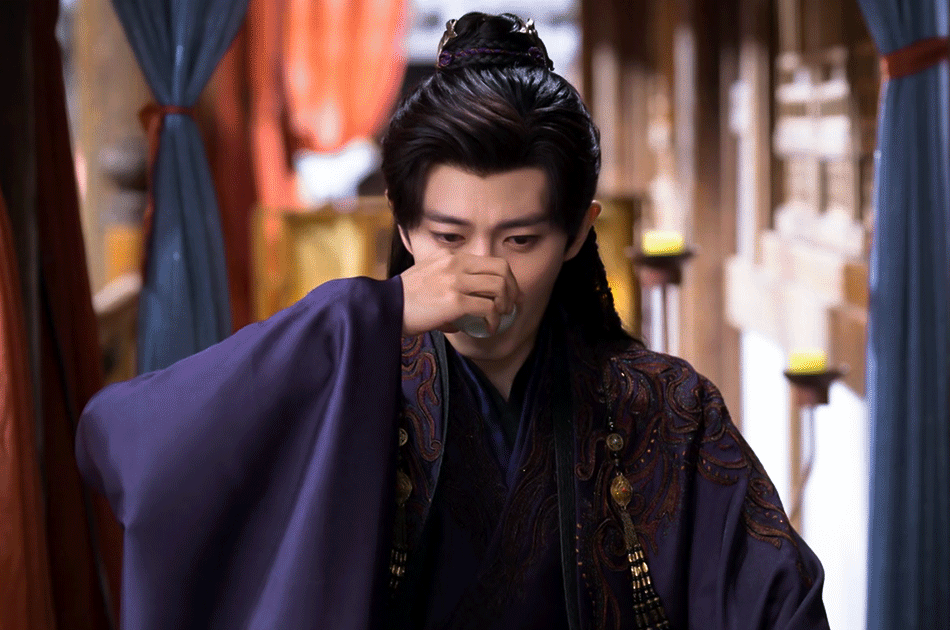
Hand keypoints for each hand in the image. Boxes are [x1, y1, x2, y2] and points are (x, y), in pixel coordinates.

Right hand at [400, 253, 518, 335]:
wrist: (385, 308)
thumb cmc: (404, 299)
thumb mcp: (426, 277)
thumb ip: (447, 283)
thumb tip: (465, 314)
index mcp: (450, 256)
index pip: (491, 261)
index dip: (507, 278)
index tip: (510, 293)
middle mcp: (455, 263)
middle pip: (501, 269)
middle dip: (512, 289)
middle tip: (512, 306)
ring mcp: (455, 281)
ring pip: (499, 286)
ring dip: (505, 304)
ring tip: (500, 317)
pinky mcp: (454, 301)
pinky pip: (487, 307)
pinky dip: (493, 319)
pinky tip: (488, 327)